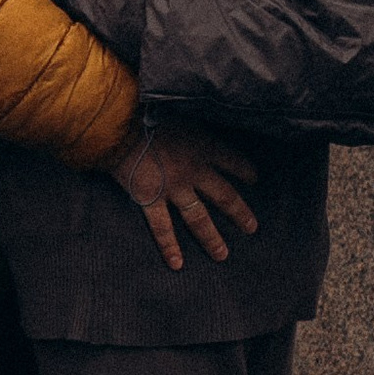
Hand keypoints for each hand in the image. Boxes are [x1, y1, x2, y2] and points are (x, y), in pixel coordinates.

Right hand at [106, 122, 258, 271]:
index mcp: (202, 145)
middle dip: (239, 213)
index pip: (231, 160)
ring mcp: (173, 188)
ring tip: (222, 255)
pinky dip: (169, 246)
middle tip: (251, 228)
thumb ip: (191, 123)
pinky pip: (163, 228)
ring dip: (211, 238)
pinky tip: (178, 264)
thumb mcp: (178, 110)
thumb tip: (199, 116)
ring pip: (198, 218)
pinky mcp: (151, 199)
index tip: (254, 179)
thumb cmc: (145, 110)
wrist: (119, 124)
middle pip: (223, 195)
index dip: (244, 170)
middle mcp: (193, 170)